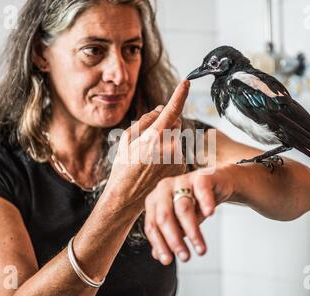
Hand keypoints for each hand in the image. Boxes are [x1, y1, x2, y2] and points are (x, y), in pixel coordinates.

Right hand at [103, 80, 189, 211]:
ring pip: (176, 137)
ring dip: (167, 140)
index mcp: (154, 137)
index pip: (172, 110)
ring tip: (151, 158)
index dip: (180, 94)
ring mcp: (177, 158)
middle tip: (150, 139)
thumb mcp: (126, 140)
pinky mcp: (181, 167)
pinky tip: (157, 165)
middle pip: (175, 123)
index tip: (187, 83)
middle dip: (166, 123)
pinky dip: (170, 153)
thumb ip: (145, 121)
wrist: (127, 198)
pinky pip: (178, 151)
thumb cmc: (123, 168)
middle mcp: (169, 146)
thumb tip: (161, 108)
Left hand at [144, 164, 236, 264]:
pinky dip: (205, 202)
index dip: (159, 244)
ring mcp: (182, 180)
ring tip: (201, 249)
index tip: (168, 261)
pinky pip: (201, 189)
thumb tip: (158, 256)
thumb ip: (168, 236)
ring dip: (192, 231)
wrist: (217, 183)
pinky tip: (209, 214)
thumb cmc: (194, 203)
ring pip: (183, 208)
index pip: (152, 225)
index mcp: (154, 200)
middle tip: (185, 257)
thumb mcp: (180, 222)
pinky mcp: (201, 176)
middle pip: (164, 217)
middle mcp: (164, 189)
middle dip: (174, 240)